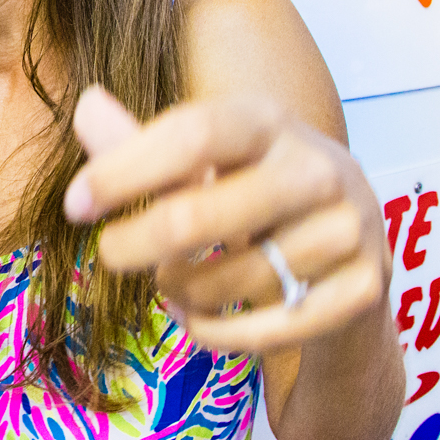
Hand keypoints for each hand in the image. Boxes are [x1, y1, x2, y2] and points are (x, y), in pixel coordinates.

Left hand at [66, 87, 388, 354]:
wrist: (352, 262)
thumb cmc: (257, 202)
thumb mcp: (205, 165)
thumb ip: (142, 144)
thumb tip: (86, 105)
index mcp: (270, 122)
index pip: (190, 134)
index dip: (123, 170)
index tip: (75, 204)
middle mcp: (318, 168)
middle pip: (197, 214)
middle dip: (135, 244)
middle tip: (109, 255)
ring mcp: (350, 230)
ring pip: (227, 281)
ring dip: (180, 291)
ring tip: (172, 284)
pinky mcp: (364, 290)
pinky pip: (265, 330)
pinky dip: (216, 334)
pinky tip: (197, 322)